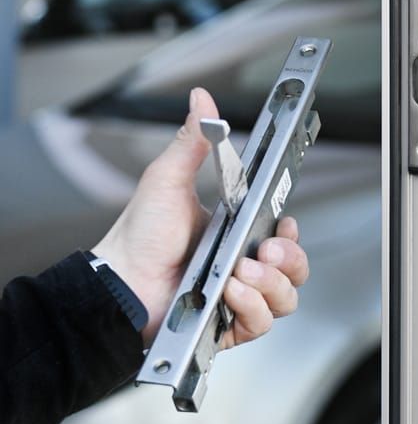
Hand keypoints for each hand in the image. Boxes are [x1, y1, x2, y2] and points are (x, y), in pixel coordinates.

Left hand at [93, 88, 308, 347]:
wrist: (118, 283)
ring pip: (285, 297)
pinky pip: (260, 323)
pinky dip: (251, 309)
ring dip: (270, 285)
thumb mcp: (168, 179)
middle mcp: (241, 263)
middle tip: (265, 250)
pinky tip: (230, 293)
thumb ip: (192, 140)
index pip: (283, 233)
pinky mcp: (227, 324)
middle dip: (290, 259)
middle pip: (294, 268)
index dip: (292, 233)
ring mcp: (236, 295)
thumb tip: (201, 100)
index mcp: (236, 230)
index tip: (285, 224)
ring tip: (240, 272)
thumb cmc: (140, 234)